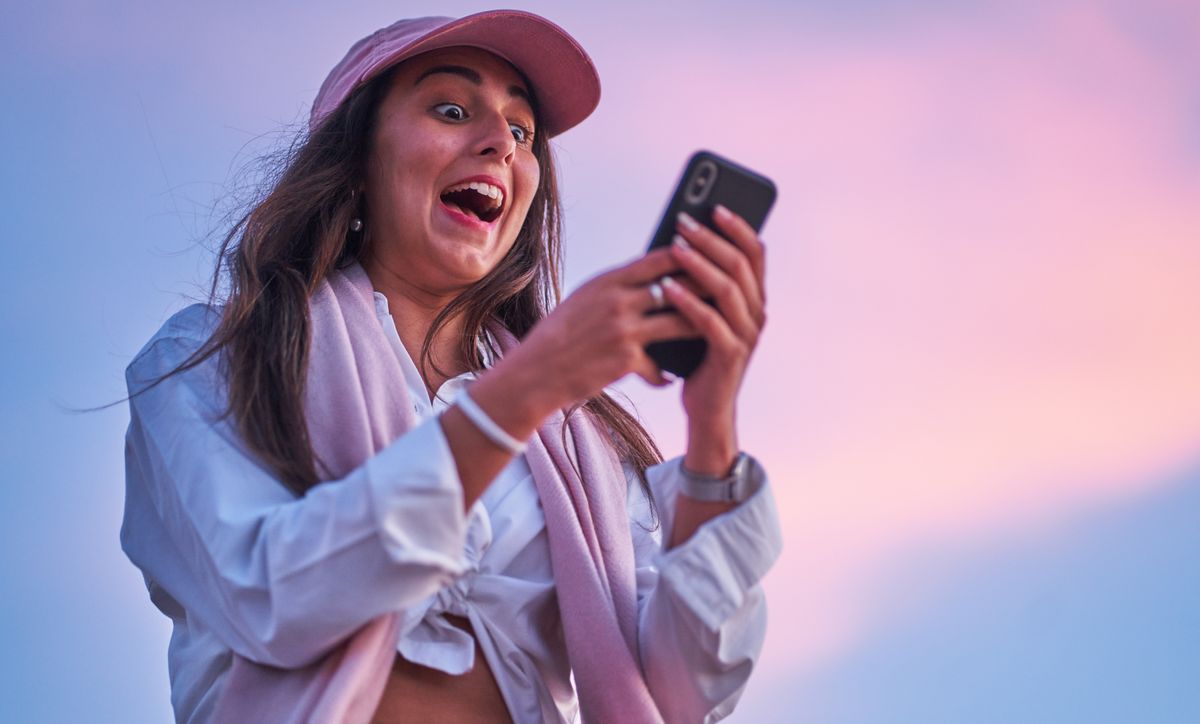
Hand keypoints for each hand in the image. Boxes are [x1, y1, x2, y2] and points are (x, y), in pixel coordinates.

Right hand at [490, 247, 697, 418]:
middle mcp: (618, 301)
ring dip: (700, 327)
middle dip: (706, 289)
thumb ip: (617, 287)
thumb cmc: (559, 333)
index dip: (690, 255)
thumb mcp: (585, 299)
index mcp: (609, 281)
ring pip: (679, 324)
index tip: (710, 254)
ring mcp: (623, 330)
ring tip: (714, 330)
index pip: (660, 259)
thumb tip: (649, 274)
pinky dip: (664, 374)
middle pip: (678, 288)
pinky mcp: (625, 360)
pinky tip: (669, 378)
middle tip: (728, 290)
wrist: (535, 371)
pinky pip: (659, 366)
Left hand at [663, 205, 766, 474]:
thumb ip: (699, 283)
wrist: (704, 408)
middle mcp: (757, 313)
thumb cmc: (697, 354)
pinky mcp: (730, 356)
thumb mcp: (701, 313)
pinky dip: (688, 302)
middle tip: (684, 221)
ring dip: (699, 264)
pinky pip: (710, 322)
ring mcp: (746, 335)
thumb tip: (677, 240)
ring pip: (727, 289)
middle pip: (740, 265)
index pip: (755, 252)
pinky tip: (667, 288)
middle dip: (711, 239)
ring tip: (673, 247)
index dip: (737, 227)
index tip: (713, 205)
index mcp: (754, 298)